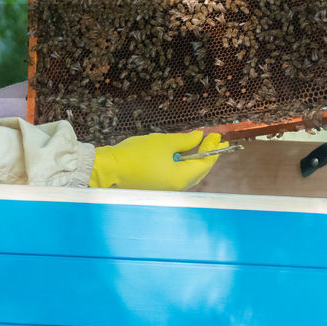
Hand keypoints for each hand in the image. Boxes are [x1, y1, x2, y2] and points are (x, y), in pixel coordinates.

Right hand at [89, 131, 224, 190]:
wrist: (108, 169)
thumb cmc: (135, 155)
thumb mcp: (163, 142)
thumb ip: (185, 140)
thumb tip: (198, 137)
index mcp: (181, 178)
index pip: (204, 163)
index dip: (212, 149)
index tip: (217, 136)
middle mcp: (176, 188)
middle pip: (198, 172)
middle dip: (206, 156)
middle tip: (212, 141)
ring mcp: (166, 190)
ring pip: (187, 175)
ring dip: (193, 160)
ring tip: (197, 146)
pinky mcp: (156, 188)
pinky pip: (176, 176)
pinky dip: (182, 165)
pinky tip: (179, 155)